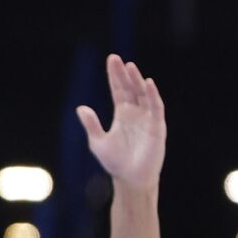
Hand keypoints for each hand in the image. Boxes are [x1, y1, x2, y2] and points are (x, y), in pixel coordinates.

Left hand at [78, 54, 165, 189]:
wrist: (130, 179)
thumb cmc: (115, 162)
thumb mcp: (98, 142)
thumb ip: (91, 124)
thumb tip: (80, 107)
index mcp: (122, 114)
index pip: (118, 90)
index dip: (115, 76)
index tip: (111, 60)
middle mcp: (136, 113)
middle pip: (130, 88)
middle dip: (124, 74)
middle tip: (116, 59)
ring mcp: (147, 118)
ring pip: (143, 94)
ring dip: (137, 80)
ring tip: (130, 67)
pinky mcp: (157, 126)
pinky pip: (156, 107)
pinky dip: (152, 95)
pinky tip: (147, 83)